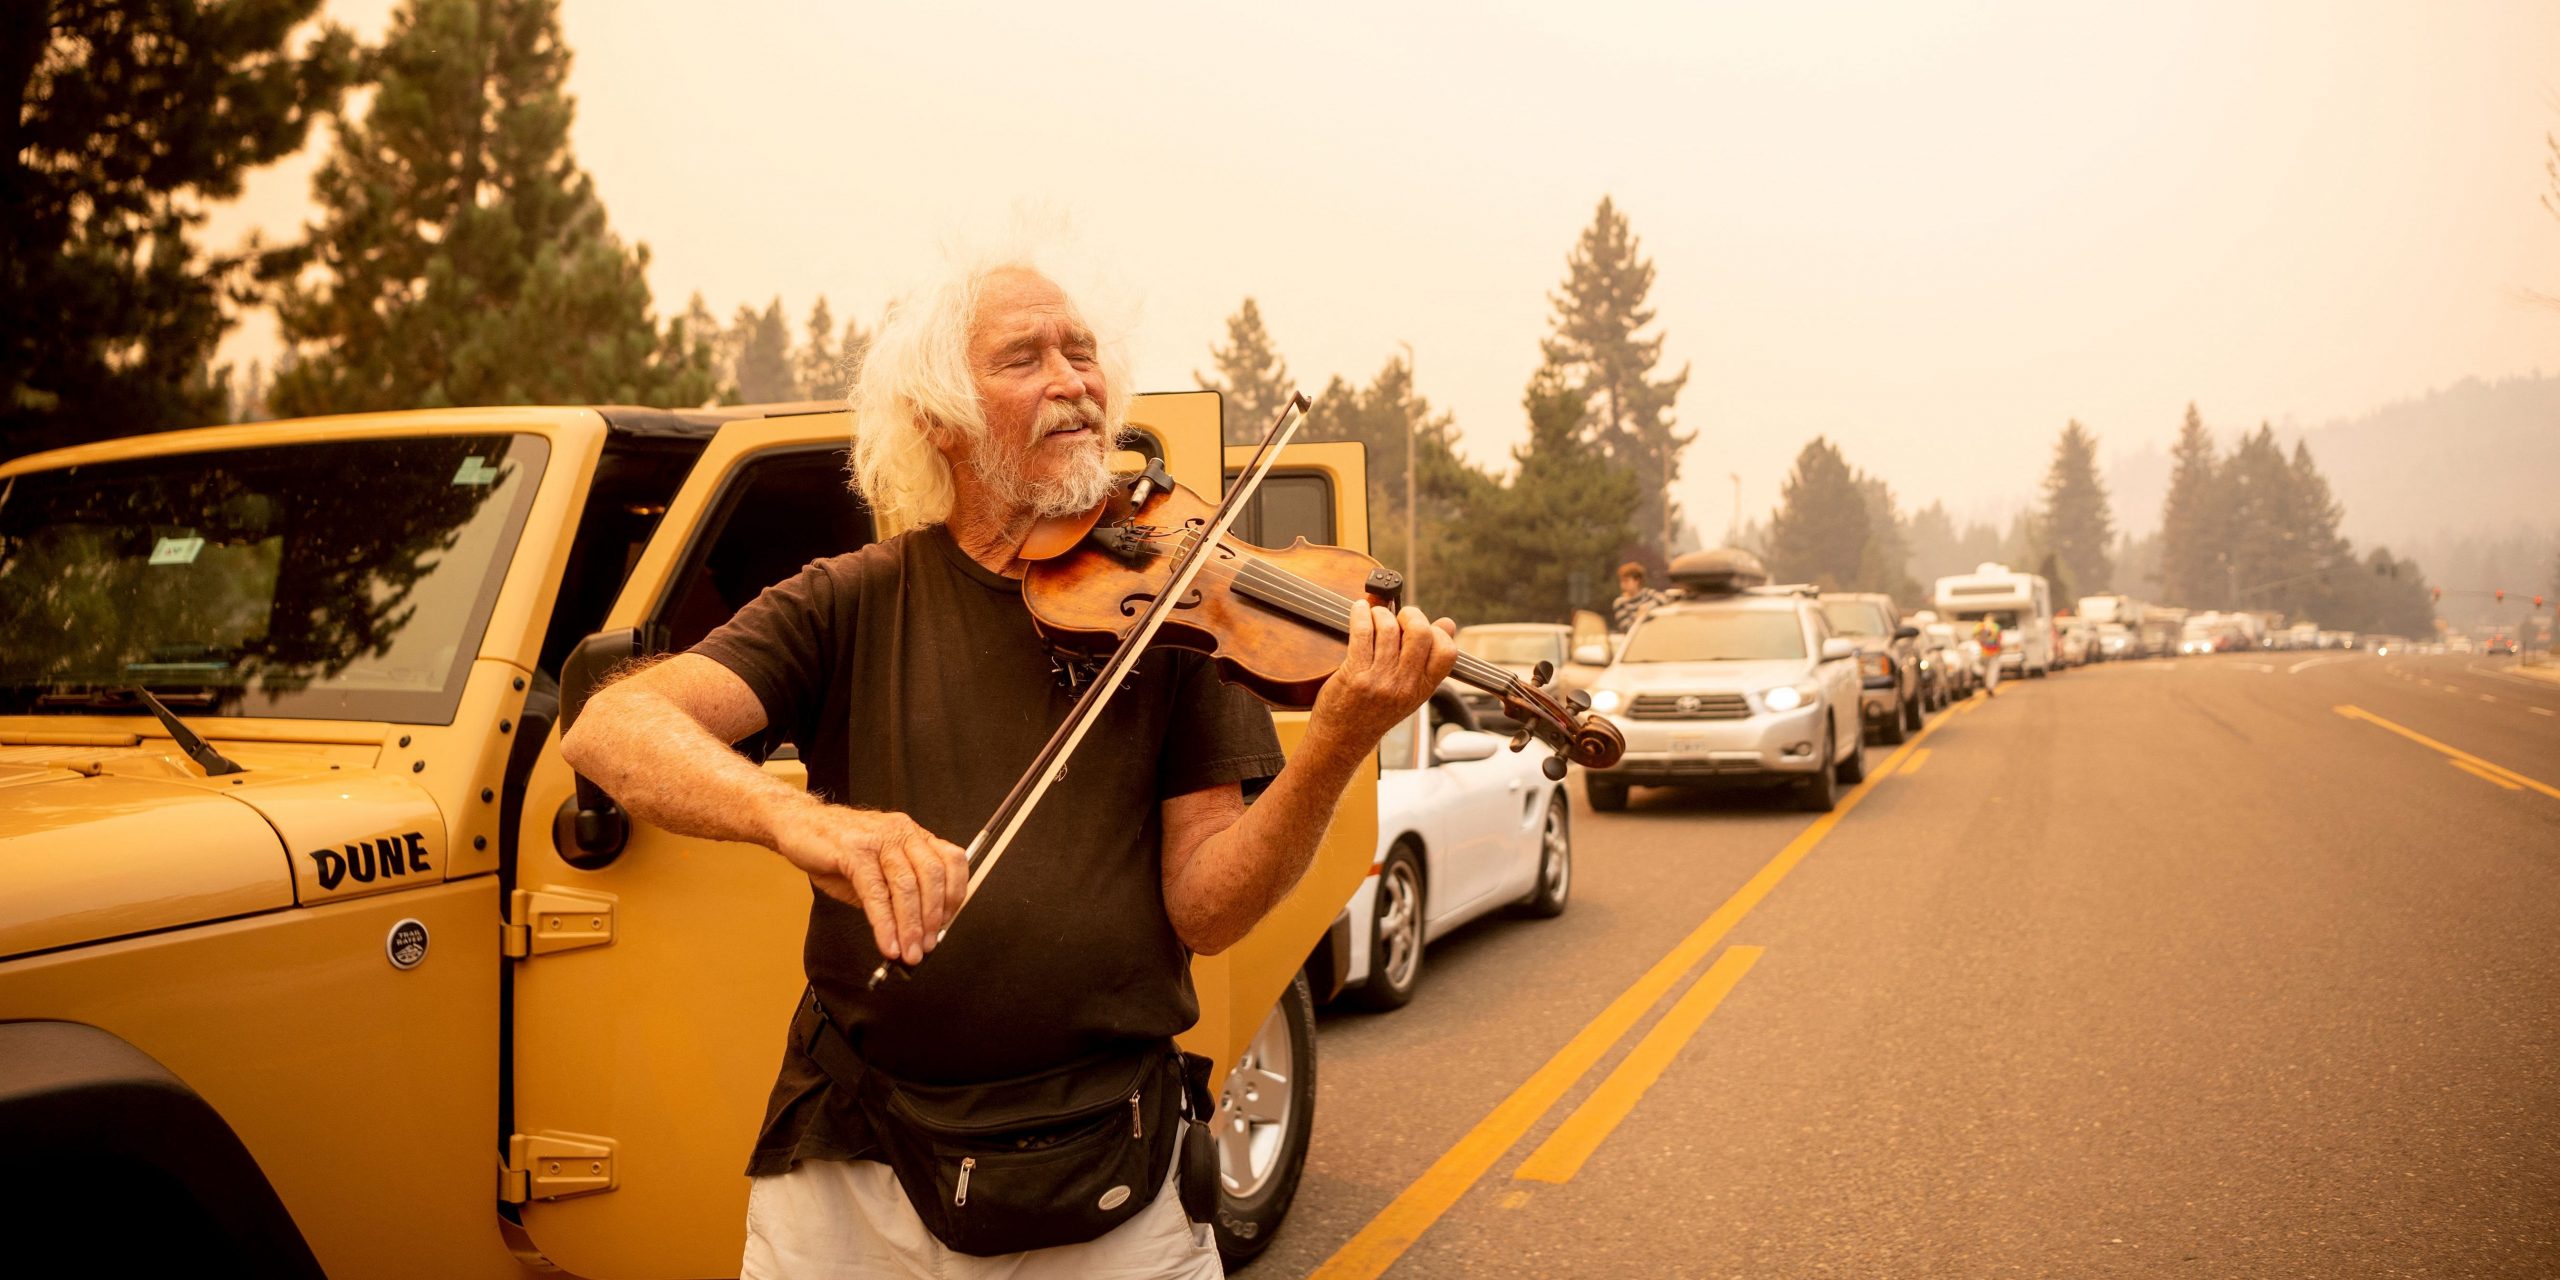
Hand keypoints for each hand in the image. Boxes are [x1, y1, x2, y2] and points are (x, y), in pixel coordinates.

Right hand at [770, 804, 968, 964]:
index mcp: (912, 835)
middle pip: (932, 876)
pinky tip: (886, 942)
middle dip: (932, 918)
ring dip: (909, 926)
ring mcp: (878, 839)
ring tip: (907, 952)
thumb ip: (896, 894)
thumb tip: (915, 929)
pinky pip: (875, 892)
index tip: (946, 924)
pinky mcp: (853, 850)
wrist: (798, 825)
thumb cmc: (837, 849)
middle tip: (926, 947)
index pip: (951, 861)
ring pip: (906, 886)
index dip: (954, 895)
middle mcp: (901, 832)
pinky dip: (884, 923)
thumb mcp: (876, 870)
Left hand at [1310, 602, 1458, 754]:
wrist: (1342, 741)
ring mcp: (1380, 681)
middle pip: (1420, 633)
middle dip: (1411, 615)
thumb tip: (1448, 625)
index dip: (1438, 632)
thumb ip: (1428, 660)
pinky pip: (1362, 633)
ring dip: (1381, 614)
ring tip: (1375, 615)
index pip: (1447, 652)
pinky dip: (1360, 614)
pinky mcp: (1355, 674)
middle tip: (1400, 617)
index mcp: (1423, 690)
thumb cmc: (1375, 714)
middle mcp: (1405, 686)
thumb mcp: (1410, 693)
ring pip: (1389, 629)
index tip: (1424, 627)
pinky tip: (1359, 610)